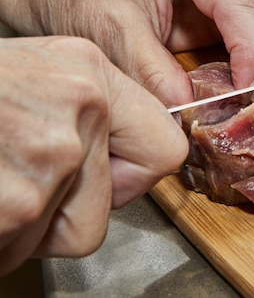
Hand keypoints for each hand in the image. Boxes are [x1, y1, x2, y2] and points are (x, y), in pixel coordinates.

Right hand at [0, 36, 187, 275]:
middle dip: (77, 206)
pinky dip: (1, 238)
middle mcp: (77, 112)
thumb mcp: (44, 72)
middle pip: (118, 205)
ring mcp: (43, 160)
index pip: (167, 149)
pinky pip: (20, 249)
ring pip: (70, 234)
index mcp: (90, 74)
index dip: (136, 172)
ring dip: (29, 222)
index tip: (108, 171)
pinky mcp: (11, 207)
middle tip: (25, 172)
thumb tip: (143, 157)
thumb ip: (99, 111)